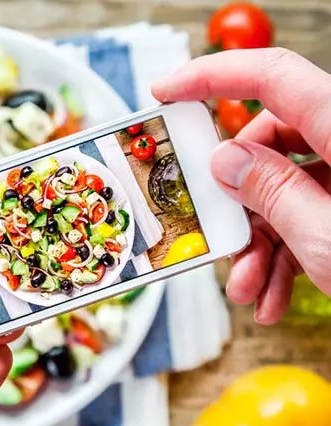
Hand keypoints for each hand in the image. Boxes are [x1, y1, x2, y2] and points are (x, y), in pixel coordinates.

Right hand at [152, 48, 330, 324]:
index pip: (272, 76)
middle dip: (237, 198)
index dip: (212, 76)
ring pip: (286, 187)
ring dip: (258, 240)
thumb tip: (226, 162)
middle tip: (216, 233)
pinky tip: (272, 292)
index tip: (168, 91)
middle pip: (270, 143)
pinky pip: (309, 214)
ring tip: (249, 286)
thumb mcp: (330, 239)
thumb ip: (272, 192)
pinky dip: (285, 253)